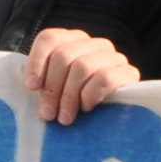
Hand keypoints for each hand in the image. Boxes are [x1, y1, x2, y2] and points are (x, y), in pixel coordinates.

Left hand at [26, 27, 141, 125]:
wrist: (118, 122)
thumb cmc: (78, 105)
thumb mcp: (57, 90)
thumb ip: (44, 82)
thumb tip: (31, 85)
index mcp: (74, 41)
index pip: (51, 38)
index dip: (37, 62)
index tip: (31, 87)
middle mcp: (95, 44)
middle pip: (64, 55)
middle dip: (52, 88)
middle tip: (47, 113)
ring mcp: (114, 57)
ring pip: (82, 66)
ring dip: (69, 96)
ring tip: (65, 117)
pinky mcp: (129, 73)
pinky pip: (104, 78)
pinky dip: (90, 94)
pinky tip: (86, 107)